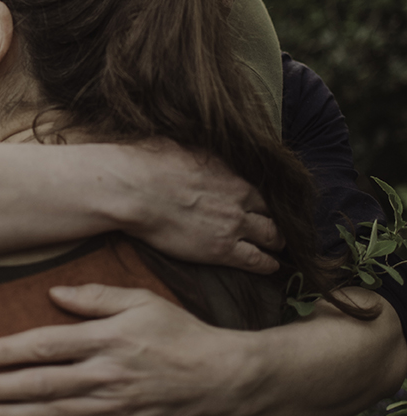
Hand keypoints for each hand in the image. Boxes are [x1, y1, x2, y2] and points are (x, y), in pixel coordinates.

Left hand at [0, 283, 257, 415]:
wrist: (219, 377)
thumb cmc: (177, 333)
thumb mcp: (140, 301)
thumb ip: (96, 296)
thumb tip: (54, 293)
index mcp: (105, 339)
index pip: (45, 346)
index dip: (7, 352)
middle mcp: (105, 376)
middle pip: (39, 384)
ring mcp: (113, 409)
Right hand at [116, 139, 281, 271]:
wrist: (134, 190)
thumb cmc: (150, 163)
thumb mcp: (185, 147)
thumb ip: (204, 157)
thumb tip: (202, 155)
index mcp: (231, 173)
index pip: (261, 189)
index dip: (264, 200)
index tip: (264, 206)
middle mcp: (240, 198)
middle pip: (271, 212)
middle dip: (277, 220)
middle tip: (279, 227)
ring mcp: (233, 225)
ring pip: (271, 236)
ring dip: (277, 242)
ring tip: (280, 248)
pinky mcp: (221, 250)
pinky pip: (255, 260)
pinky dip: (267, 264)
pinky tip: (272, 267)